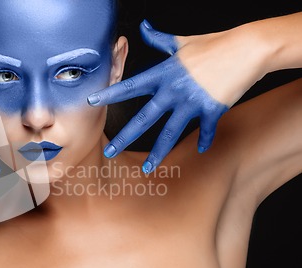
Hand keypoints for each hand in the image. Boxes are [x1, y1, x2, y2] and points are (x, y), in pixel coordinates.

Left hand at [88, 19, 264, 172]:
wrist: (248, 48)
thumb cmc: (215, 43)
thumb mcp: (183, 41)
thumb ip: (160, 39)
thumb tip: (144, 26)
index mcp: (164, 73)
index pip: (131, 85)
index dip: (110, 93)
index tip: (91, 101)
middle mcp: (174, 90)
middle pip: (145, 117)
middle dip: (125, 136)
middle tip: (109, 151)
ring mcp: (192, 102)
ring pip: (170, 132)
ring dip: (158, 152)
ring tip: (148, 168)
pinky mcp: (212, 110)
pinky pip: (205, 130)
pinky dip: (205, 139)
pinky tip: (202, 149)